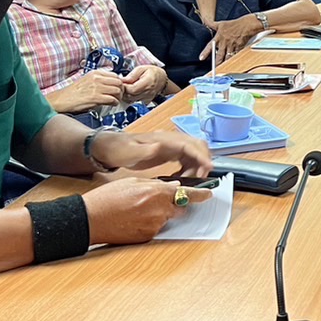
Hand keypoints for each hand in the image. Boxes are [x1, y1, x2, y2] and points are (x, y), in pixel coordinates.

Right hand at [47, 69, 124, 113]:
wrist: (62, 100)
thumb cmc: (74, 92)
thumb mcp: (87, 80)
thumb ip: (99, 80)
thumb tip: (113, 83)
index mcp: (95, 73)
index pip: (115, 75)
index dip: (119, 83)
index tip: (118, 88)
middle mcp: (96, 78)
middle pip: (119, 82)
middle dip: (121, 90)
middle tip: (119, 96)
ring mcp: (96, 87)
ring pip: (117, 90)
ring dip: (119, 97)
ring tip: (115, 100)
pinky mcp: (95, 97)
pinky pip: (112, 99)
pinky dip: (115, 102)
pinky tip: (112, 104)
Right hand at [82, 178, 207, 245]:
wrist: (90, 219)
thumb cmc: (106, 198)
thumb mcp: (132, 182)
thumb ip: (154, 184)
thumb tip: (170, 187)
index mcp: (156, 192)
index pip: (186, 193)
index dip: (200, 194)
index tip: (209, 194)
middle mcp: (159, 210)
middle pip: (180, 208)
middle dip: (174, 204)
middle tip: (157, 200)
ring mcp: (154, 225)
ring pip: (166, 219)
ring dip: (160, 214)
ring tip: (137, 209)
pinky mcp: (147, 237)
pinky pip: (156, 228)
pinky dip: (150, 223)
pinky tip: (134, 219)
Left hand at [89, 129, 212, 178]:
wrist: (111, 147)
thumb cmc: (119, 149)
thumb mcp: (129, 152)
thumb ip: (145, 151)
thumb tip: (160, 146)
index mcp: (163, 139)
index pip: (189, 145)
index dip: (201, 155)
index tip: (209, 167)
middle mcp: (171, 140)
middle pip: (197, 146)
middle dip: (203, 161)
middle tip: (199, 178)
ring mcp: (171, 146)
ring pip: (194, 153)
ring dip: (196, 167)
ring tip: (188, 181)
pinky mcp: (170, 152)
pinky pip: (187, 159)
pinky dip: (189, 169)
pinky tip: (181, 178)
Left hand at [121, 64, 166, 102]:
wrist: (162, 79)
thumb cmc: (153, 73)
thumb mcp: (142, 69)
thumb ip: (132, 75)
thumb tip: (123, 80)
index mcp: (147, 83)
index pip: (132, 90)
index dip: (124, 87)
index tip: (122, 82)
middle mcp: (148, 92)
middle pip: (130, 96)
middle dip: (124, 91)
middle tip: (123, 85)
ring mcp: (147, 98)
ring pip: (131, 100)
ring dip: (126, 94)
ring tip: (127, 87)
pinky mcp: (145, 102)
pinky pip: (134, 101)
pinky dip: (130, 97)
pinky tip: (131, 91)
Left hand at [199, 16, 259, 66]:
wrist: (246, 25)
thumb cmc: (234, 24)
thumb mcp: (221, 24)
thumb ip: (211, 24)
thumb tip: (204, 20)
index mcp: (218, 38)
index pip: (210, 46)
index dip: (205, 53)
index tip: (201, 58)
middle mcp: (224, 43)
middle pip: (219, 56)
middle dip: (216, 63)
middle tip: (213, 69)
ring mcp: (231, 47)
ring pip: (227, 58)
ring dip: (224, 64)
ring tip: (221, 69)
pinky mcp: (238, 49)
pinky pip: (234, 56)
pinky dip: (233, 61)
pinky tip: (231, 64)